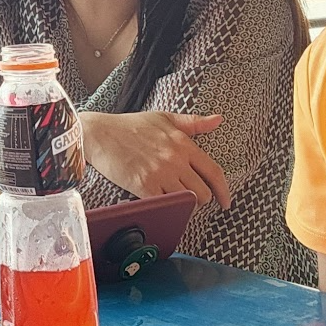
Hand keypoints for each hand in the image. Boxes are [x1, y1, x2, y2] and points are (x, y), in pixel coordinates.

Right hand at [82, 111, 230, 207]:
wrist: (99, 134)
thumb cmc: (130, 125)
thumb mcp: (164, 118)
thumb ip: (193, 122)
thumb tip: (218, 119)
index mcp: (183, 143)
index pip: (214, 172)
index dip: (224, 191)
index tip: (226, 201)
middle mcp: (175, 159)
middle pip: (203, 192)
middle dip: (200, 199)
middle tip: (190, 198)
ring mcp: (160, 174)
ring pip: (186, 201)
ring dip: (183, 205)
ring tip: (174, 199)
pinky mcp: (144, 186)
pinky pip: (165, 205)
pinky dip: (166, 207)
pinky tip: (160, 203)